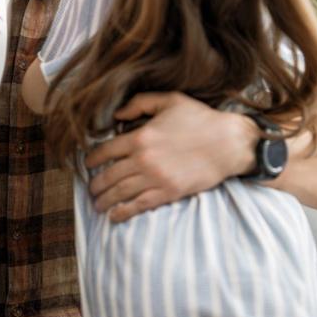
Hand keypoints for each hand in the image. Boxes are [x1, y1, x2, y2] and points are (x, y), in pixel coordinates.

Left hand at [84, 92, 258, 222]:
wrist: (228, 143)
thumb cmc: (200, 119)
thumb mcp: (170, 100)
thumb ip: (140, 103)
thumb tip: (117, 115)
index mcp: (140, 137)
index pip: (105, 151)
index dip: (92, 159)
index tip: (88, 165)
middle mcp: (144, 159)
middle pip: (109, 175)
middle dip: (95, 185)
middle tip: (90, 189)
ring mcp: (155, 178)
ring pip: (120, 193)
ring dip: (104, 200)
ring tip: (97, 205)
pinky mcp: (168, 193)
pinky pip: (138, 205)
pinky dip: (122, 212)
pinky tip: (114, 216)